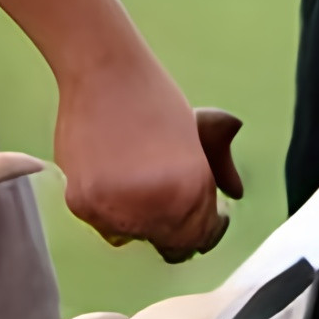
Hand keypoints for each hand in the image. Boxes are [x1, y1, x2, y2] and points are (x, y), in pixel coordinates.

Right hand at [52, 53, 239, 259]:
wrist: (104, 74)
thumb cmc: (155, 99)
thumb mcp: (199, 134)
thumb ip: (219, 170)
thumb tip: (236, 195)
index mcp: (190, 191)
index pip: (199, 239)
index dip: (204, 233)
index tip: (205, 222)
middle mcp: (154, 208)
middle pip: (168, 245)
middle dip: (173, 229)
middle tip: (169, 206)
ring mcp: (115, 210)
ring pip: (132, 237)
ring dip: (138, 220)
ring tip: (138, 185)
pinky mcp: (83, 204)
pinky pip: (102, 222)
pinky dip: (109, 208)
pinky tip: (115, 179)